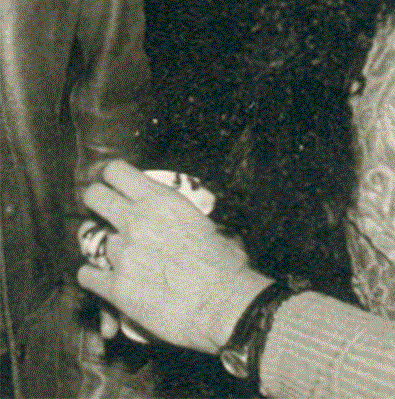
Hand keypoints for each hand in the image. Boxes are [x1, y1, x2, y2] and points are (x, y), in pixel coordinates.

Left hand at [78, 160, 271, 352]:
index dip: (111, 178)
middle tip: (101, 214)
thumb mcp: (207, 224)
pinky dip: (92, 277)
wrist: (224, 305)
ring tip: (110, 254)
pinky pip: (86, 275)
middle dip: (95, 203)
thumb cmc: (225, 266)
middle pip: (94, 197)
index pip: (117, 171)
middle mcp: (137, 221)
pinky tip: (102, 279)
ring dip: (99, 245)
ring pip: (90, 239)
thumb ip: (183, 217)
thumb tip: (183, 221)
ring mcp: (124, 253)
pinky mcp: (116, 288)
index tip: (113, 186)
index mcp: (161, 200)